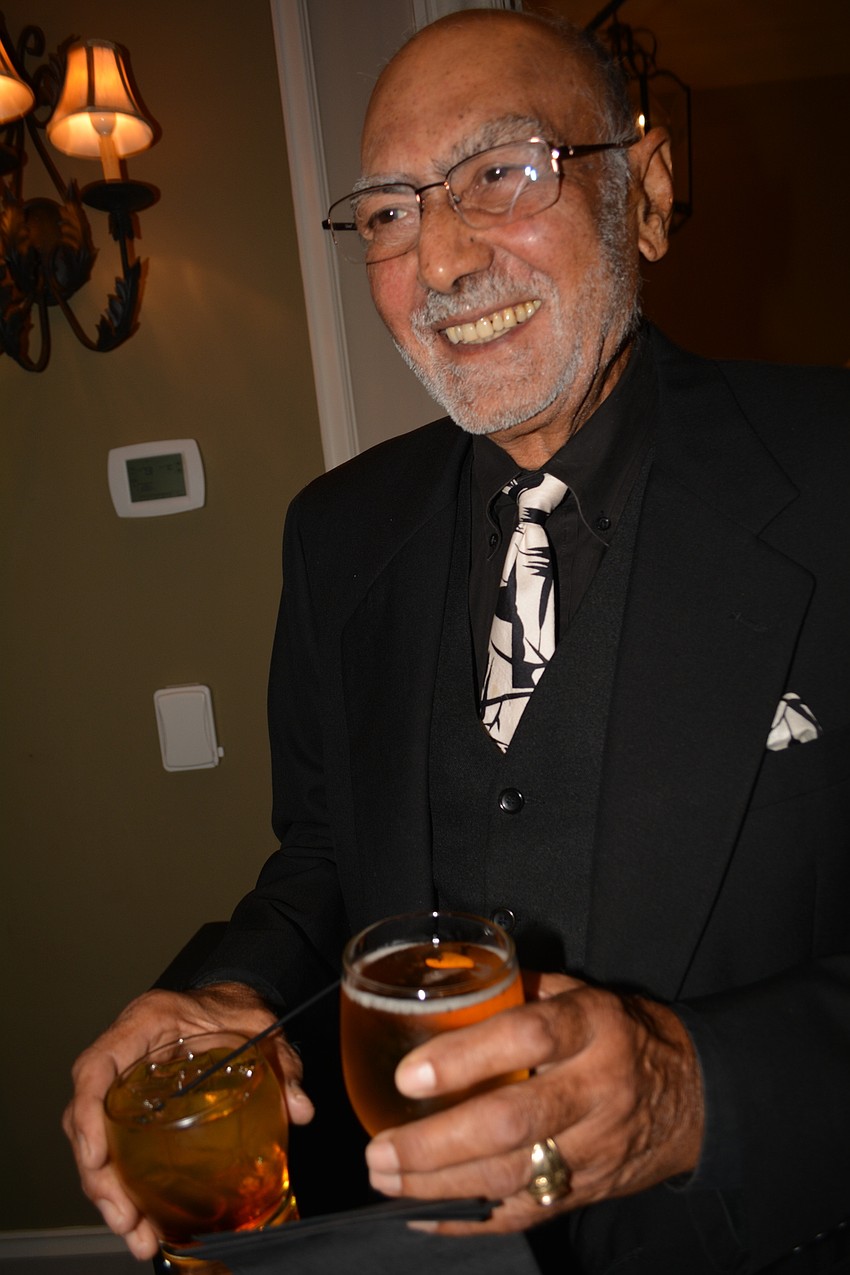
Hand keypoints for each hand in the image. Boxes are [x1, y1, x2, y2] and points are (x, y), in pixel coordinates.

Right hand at [62, 983, 313, 1258]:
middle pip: (87, 1118)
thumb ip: (282, 1063)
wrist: (230, 1002)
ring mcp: (124, 1081)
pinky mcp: (133, 1107)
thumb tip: (301, 1108)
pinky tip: (144, 1219)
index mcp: (146, 1022)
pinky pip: (116, 1148)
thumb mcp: (262, 1027)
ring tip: (138, 1235)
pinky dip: (126, 1186)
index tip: (97, 1158)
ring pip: (97, 1141)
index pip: (95, 1066)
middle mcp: (125, 1052)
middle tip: (126, 1220)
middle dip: (100, 1176)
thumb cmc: (236, 1009)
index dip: (87, 1113)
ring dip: (111, 1193)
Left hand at [365, 973, 703, 1234]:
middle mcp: (596, 1088)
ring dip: (440, 1184)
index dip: (466, 1057)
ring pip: (513, 1176)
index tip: (409, 1076)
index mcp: (591, 1026)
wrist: (692, 1095)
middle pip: (514, 1122)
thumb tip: (440, 986)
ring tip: (386, 1177)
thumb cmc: (618, 1032)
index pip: (527, 1038)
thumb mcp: (578, 993)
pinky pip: (524, 1213)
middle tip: (380, 1149)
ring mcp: (595, 1147)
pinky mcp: (589, 1190)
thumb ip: (516, 992)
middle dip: (438, 1143)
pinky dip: (468, 1217)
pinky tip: (420, 1212)